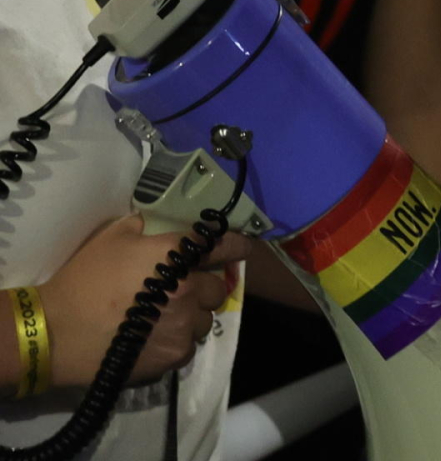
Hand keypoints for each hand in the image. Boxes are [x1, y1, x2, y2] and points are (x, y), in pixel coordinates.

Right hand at [40, 215, 248, 388]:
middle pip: (217, 290)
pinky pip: (187, 349)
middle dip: (202, 291)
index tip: (243, 249)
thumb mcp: (109, 240)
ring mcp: (184, 325)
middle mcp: (190, 288)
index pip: (224, 246)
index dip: (236, 247)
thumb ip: (138, 228)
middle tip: (177, 295)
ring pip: (204, 322)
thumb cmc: (82, 281)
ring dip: (190, 320)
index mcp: (177, 256)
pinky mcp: (173, 356)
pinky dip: (175, 345)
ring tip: (161, 322)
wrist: (55, 332)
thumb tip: (148, 226)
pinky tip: (153, 342)